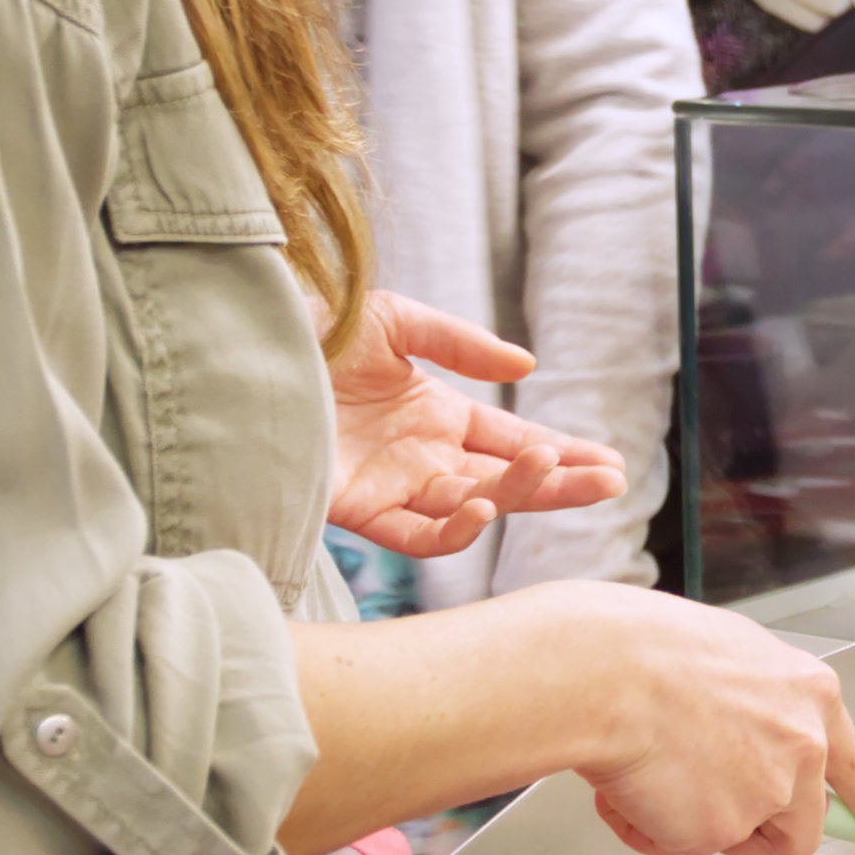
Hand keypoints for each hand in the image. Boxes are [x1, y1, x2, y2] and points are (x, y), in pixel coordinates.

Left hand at [329, 292, 625, 560]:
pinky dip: (454, 528)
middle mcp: (421, 457)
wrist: (245, 350)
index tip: (609, 463)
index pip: (510, 443)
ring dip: (514, 495)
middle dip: (558, 484)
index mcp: (435, 415)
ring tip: (550, 471)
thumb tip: (527, 371)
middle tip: (609, 483)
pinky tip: (482, 505)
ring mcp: (392, 486)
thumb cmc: (311, 329)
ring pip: (471, 506)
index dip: (560, 454)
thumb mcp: (395, 321)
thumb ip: (462, 344)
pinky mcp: (358, 510)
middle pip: (504, 481)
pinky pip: (417, 533)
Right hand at [536, 584, 854, 854]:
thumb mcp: (729, 657)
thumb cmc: (647, 650)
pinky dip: (650, 829)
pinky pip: (683, 847)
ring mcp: (767, 793)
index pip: (853, 765)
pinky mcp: (721, 829)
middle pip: (801, 821)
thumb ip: (756, 705)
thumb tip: (744, 734)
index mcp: (809, 696)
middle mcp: (803, 747)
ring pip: (734, 837)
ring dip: (690, 820)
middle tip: (701, 807)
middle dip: (752, 825)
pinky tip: (628, 789)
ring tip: (646, 774)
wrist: (606, 672)